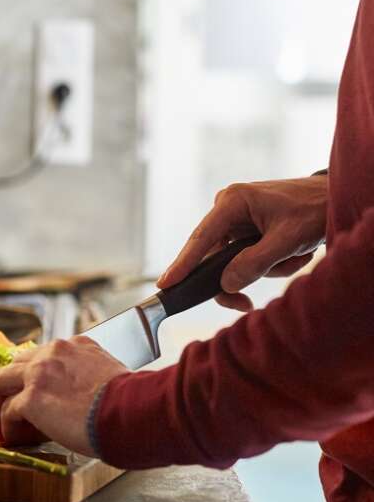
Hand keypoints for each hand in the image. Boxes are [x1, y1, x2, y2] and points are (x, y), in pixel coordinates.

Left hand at [0, 337, 127, 454]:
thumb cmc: (133, 403)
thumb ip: (91, 377)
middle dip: (6, 385)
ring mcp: (40, 373)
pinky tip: (10, 436)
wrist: (135, 412)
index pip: (43, 355)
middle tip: (3, 405)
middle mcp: (54, 352)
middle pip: (15, 363)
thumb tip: (86, 399)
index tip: (31, 392)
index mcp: (76, 346)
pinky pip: (7, 410)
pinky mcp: (32, 398)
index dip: (33, 376)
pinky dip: (5, 425)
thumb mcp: (112, 375)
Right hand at [158, 176, 327, 310]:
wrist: (335, 197)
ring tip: (295, 257)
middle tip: (245, 304)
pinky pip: (245, 258)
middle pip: (215, 256)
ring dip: (265, 268)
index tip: (165, 284)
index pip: (201, 239)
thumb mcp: (287, 239)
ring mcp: (236, 219)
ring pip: (233, 262)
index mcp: (232, 202)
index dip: (183, 264)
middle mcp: (228, 208)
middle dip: (240, 276)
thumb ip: (254, 263)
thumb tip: (225, 284)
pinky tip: (291, 254)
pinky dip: (269, 263)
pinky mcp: (246, 229)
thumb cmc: (314, 210)